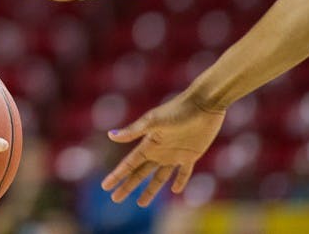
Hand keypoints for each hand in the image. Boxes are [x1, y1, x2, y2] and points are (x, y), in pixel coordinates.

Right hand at [101, 92, 225, 205]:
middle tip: (116, 199)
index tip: (105, 187)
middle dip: (127, 186)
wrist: (203, 104)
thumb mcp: (154, 121)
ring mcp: (174, 154)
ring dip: (150, 190)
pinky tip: (175, 190)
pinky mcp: (191, 154)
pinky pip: (183, 173)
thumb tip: (110, 136)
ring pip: (158, 177)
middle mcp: (158, 151)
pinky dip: (179, 182)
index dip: (117, 176)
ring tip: (141, 203)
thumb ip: (133, 130)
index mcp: (148, 144)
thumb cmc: (177, 110)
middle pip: (139, 173)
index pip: (128, 164)